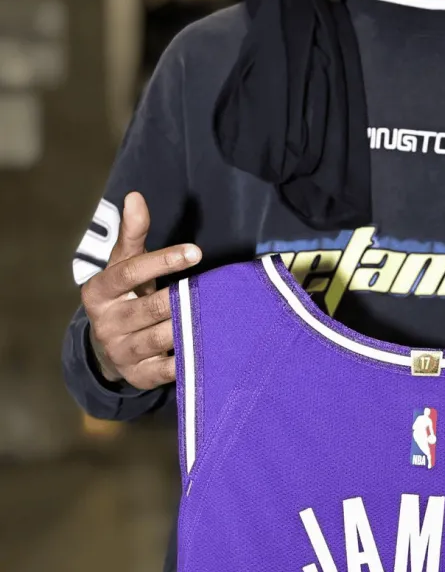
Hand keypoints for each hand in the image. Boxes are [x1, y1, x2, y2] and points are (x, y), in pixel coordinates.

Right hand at [81, 191, 200, 389]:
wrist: (108, 349)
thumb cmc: (123, 295)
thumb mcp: (122, 265)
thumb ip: (132, 234)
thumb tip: (135, 196)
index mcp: (97, 292)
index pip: (129, 273)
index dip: (162, 261)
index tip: (196, 251)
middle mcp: (106, 324)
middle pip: (150, 307)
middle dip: (184, 297)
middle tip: (217, 286)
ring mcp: (122, 352)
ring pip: (162, 337)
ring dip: (191, 324)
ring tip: (220, 311)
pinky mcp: (140, 376)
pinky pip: (170, 368)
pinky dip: (191, 357)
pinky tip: (214, 345)